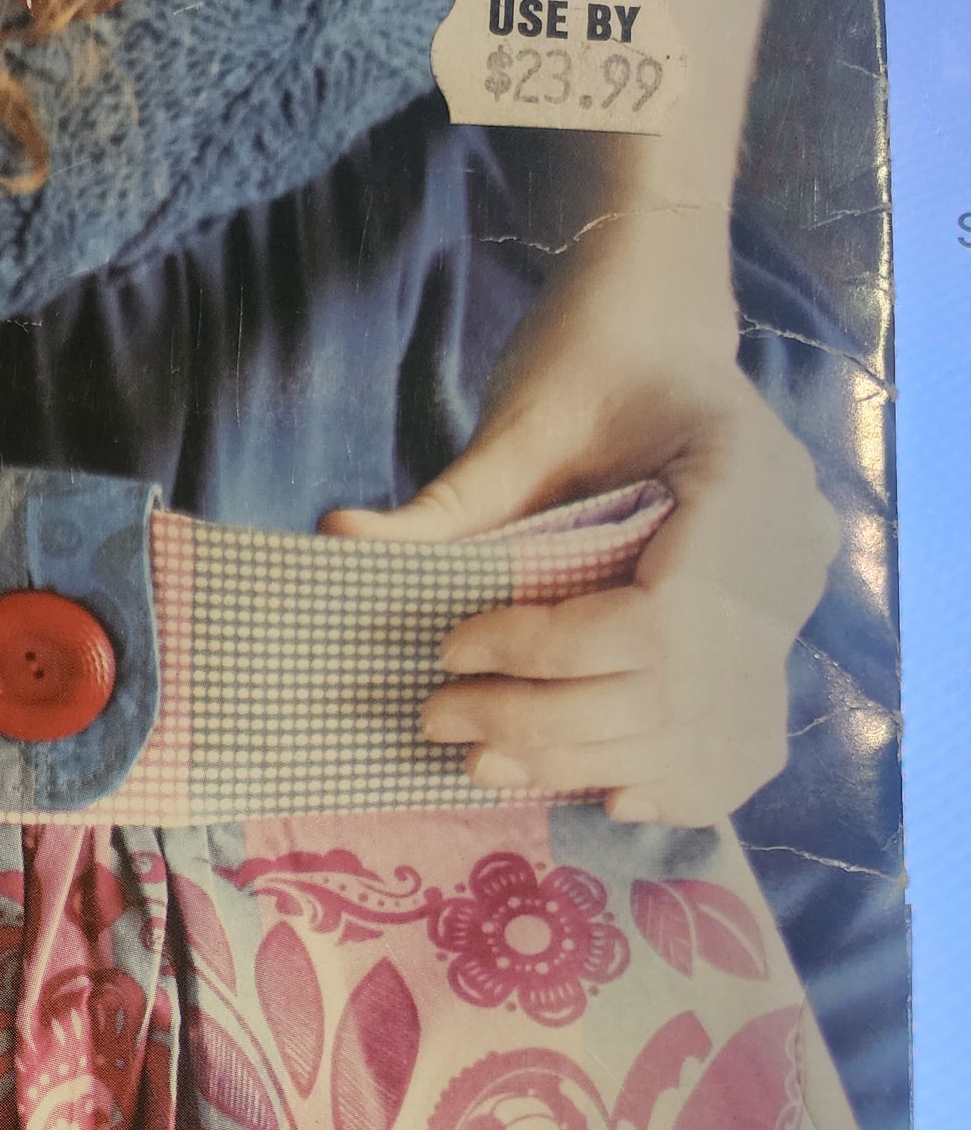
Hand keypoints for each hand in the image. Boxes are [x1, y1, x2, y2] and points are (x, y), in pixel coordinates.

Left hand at [320, 228, 838, 826]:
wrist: (655, 340)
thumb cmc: (590, 366)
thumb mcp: (522, 421)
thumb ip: (449, 502)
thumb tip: (338, 541)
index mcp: (746, 479)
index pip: (657, 619)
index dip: (547, 655)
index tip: (454, 648)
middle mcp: (790, 554)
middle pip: (671, 692)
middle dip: (545, 724)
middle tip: (442, 719)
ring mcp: (789, 606)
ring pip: (693, 735)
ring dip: (581, 764)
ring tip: (486, 758)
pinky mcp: (767, 644)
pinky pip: (733, 753)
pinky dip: (663, 785)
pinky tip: (596, 790)